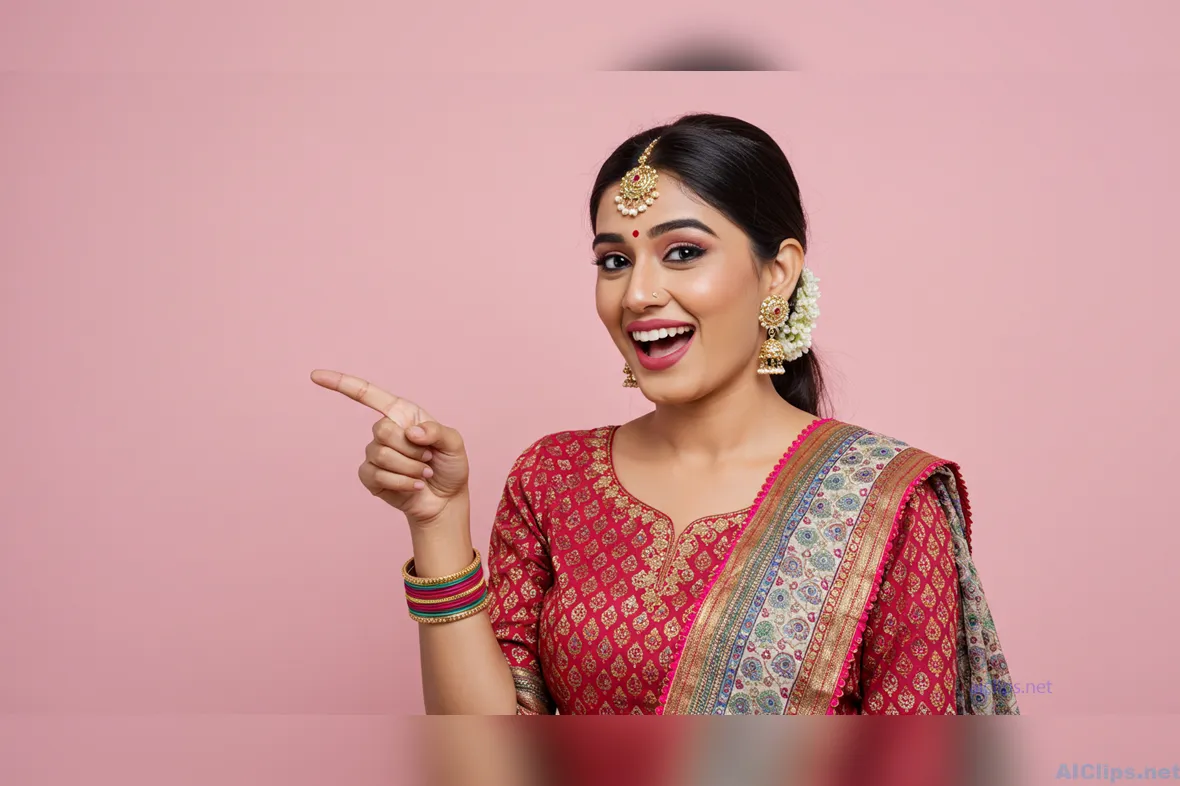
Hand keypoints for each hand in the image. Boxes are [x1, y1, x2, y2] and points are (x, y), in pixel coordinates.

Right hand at [311, 369, 468, 526]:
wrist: (446, 499)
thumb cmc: (449, 466)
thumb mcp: (453, 443)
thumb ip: (437, 431)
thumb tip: (409, 432)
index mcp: (402, 413)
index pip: (367, 394)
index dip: (341, 383)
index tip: (315, 375)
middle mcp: (385, 430)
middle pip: (382, 430)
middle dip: (411, 449)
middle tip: (427, 458)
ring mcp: (374, 454)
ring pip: (382, 455)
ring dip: (410, 468)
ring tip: (424, 474)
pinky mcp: (369, 477)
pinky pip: (378, 475)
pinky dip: (402, 482)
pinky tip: (415, 486)